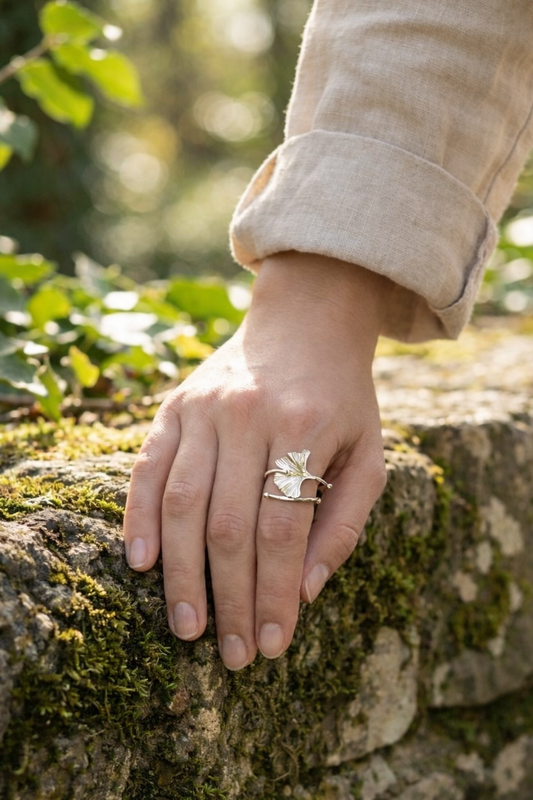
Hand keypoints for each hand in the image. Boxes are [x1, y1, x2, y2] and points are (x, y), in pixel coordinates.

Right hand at [123, 251, 391, 669]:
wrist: (305, 321)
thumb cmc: (343, 398)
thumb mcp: (369, 452)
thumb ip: (344, 521)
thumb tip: (306, 591)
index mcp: (304, 426)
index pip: (282, 530)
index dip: (274, 594)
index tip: (272, 644)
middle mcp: (247, 415)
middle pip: (230, 527)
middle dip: (230, 599)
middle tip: (230, 654)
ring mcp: (204, 408)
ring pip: (182, 504)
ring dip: (181, 574)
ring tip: (188, 627)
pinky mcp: (175, 406)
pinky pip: (148, 468)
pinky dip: (138, 516)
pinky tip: (140, 563)